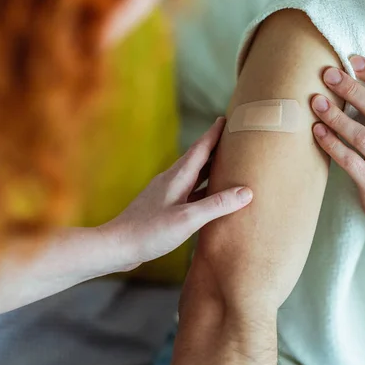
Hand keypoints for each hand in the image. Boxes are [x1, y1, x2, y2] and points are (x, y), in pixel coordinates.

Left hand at [113, 117, 252, 263]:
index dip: (214, 133)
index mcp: (177, 177)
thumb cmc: (150, 232)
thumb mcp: (188, 219)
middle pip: (198, 159)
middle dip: (216, 148)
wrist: (117, 246)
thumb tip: (246, 192)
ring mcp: (166, 194)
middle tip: (235, 139)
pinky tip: (211, 197)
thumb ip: (216, 205)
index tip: (228, 118)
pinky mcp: (163, 208)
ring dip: (210, 169)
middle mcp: (171, 181)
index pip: (200, 149)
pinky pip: (189, 192)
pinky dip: (203, 190)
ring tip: (229, 165)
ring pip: (193, 176)